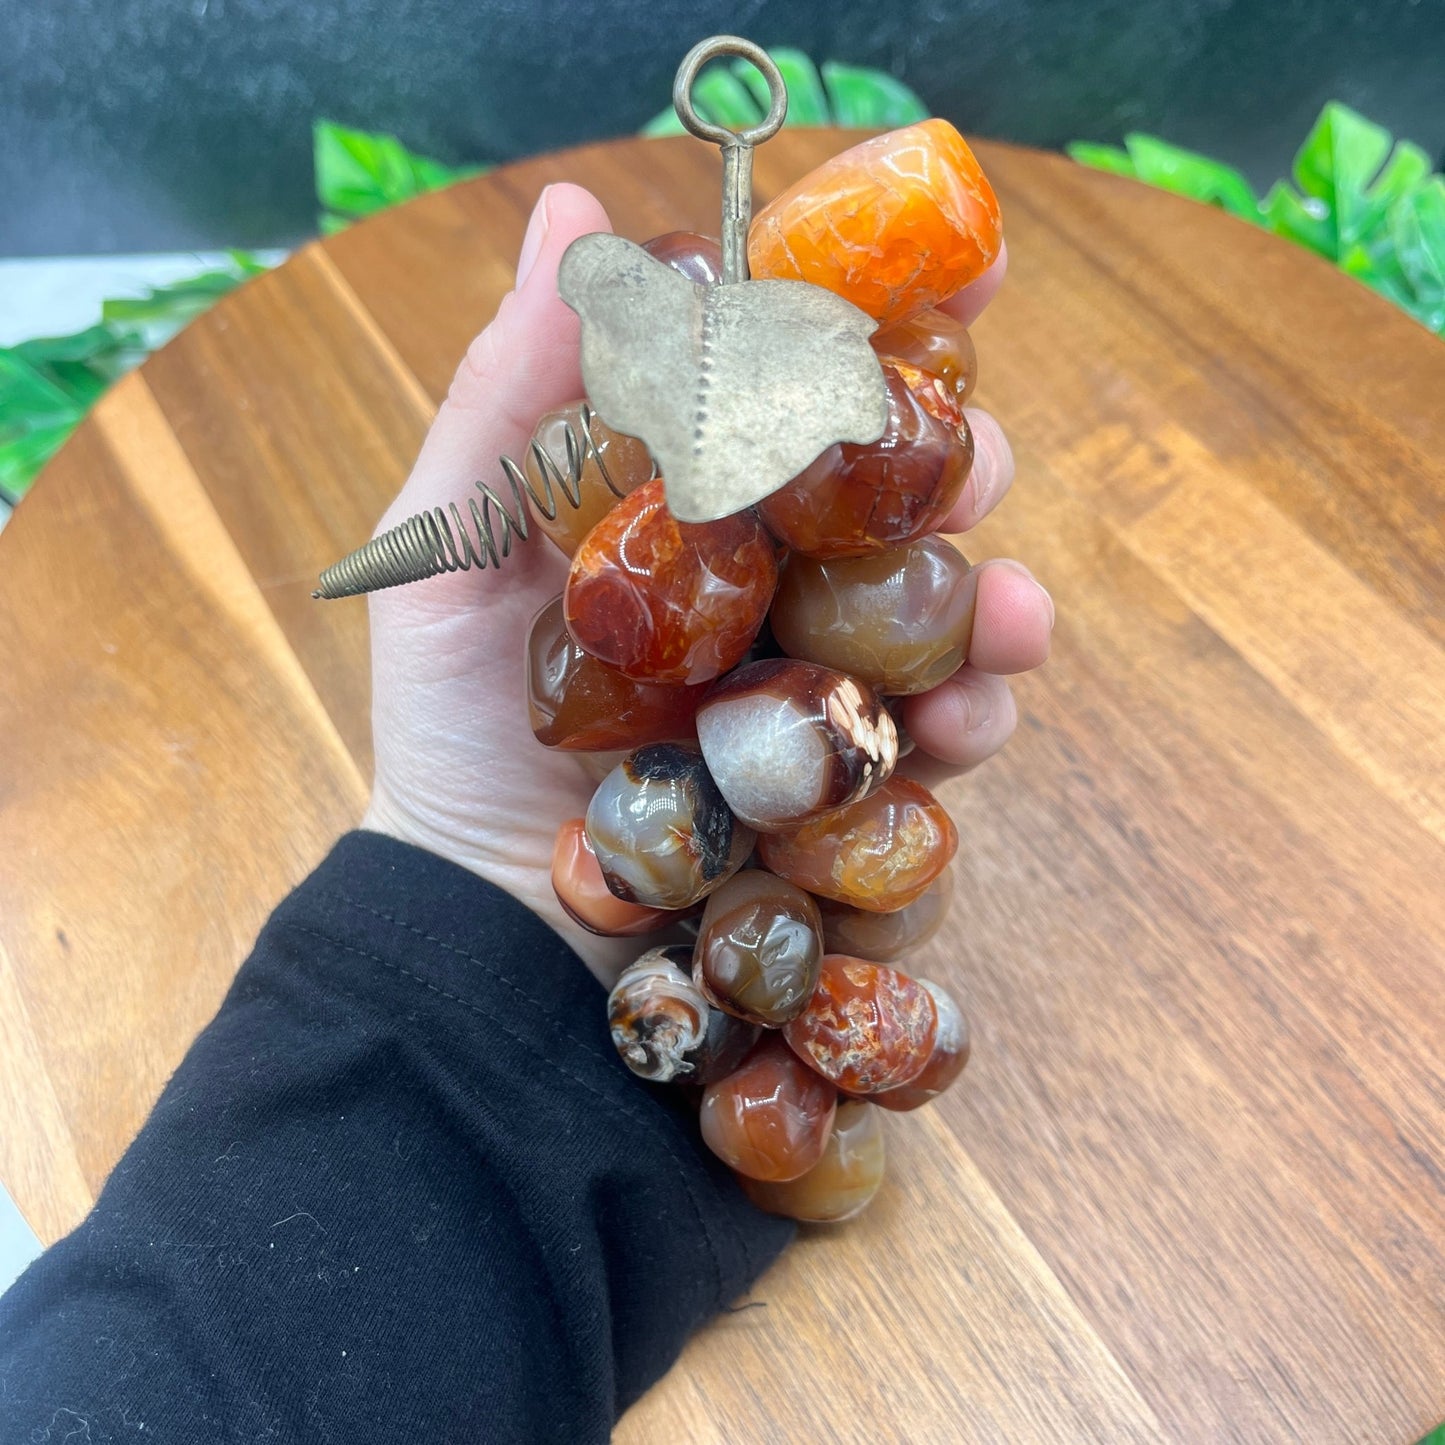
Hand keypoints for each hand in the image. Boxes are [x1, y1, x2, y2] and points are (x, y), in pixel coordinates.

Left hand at [363, 184, 1052, 983]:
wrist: (478, 903)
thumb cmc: (452, 720)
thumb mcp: (453, 547)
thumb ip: (516, 393)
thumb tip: (574, 205)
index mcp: (694, 503)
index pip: (801, 388)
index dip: (890, 327)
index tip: (973, 272)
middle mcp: (770, 581)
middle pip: (895, 498)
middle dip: (953, 469)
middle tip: (967, 467)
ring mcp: (813, 686)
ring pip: (941, 624)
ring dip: (989, 611)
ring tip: (1007, 621)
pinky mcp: (839, 789)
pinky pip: (929, 753)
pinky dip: (958, 735)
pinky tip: (947, 738)